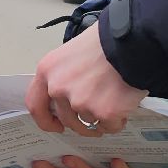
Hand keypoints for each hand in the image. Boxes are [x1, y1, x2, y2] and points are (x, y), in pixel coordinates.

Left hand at [26, 25, 148, 136]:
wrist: (131, 40)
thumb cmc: (105, 41)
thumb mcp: (71, 53)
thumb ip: (64, 76)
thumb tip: (67, 96)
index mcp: (47, 71)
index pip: (35, 105)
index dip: (46, 120)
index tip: (56, 126)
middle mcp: (59, 89)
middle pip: (66, 119)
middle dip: (81, 122)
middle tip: (95, 116)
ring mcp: (80, 102)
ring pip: (88, 124)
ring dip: (100, 119)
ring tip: (114, 103)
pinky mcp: (103, 112)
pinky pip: (109, 127)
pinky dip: (118, 120)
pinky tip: (124, 105)